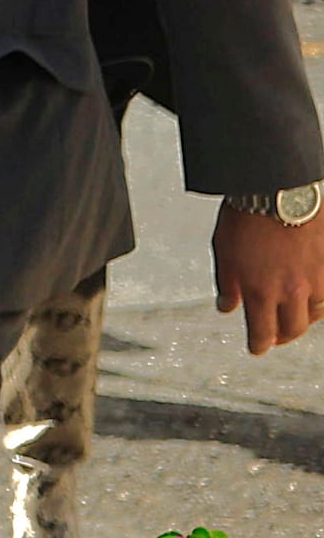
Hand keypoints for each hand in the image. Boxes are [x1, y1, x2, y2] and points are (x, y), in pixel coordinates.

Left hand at [213, 204, 323, 354]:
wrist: (279, 188)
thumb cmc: (247, 215)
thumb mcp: (223, 250)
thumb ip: (227, 283)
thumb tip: (226, 307)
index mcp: (259, 290)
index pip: (262, 332)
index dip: (259, 345)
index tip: (256, 348)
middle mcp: (291, 290)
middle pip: (292, 329)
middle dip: (281, 337)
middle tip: (274, 337)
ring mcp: (316, 279)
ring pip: (315, 314)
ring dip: (303, 319)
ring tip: (294, 318)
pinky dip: (321, 302)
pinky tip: (314, 299)